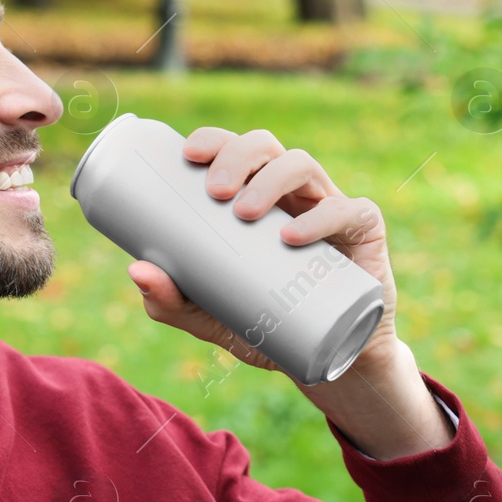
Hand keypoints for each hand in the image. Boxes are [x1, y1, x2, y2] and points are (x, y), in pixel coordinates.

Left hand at [124, 127, 400, 383]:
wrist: (332, 362)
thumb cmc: (270, 328)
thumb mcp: (213, 318)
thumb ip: (173, 301)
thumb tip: (136, 270)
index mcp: (260, 198)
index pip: (236, 150)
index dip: (215, 139)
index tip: (188, 155)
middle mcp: (295, 193)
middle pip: (268, 147)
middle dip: (237, 156)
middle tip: (213, 192)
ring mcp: (331, 207)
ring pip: (304, 166)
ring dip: (270, 179)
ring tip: (243, 212)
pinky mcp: (365, 233)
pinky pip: (349, 211)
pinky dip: (321, 217)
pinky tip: (292, 235)